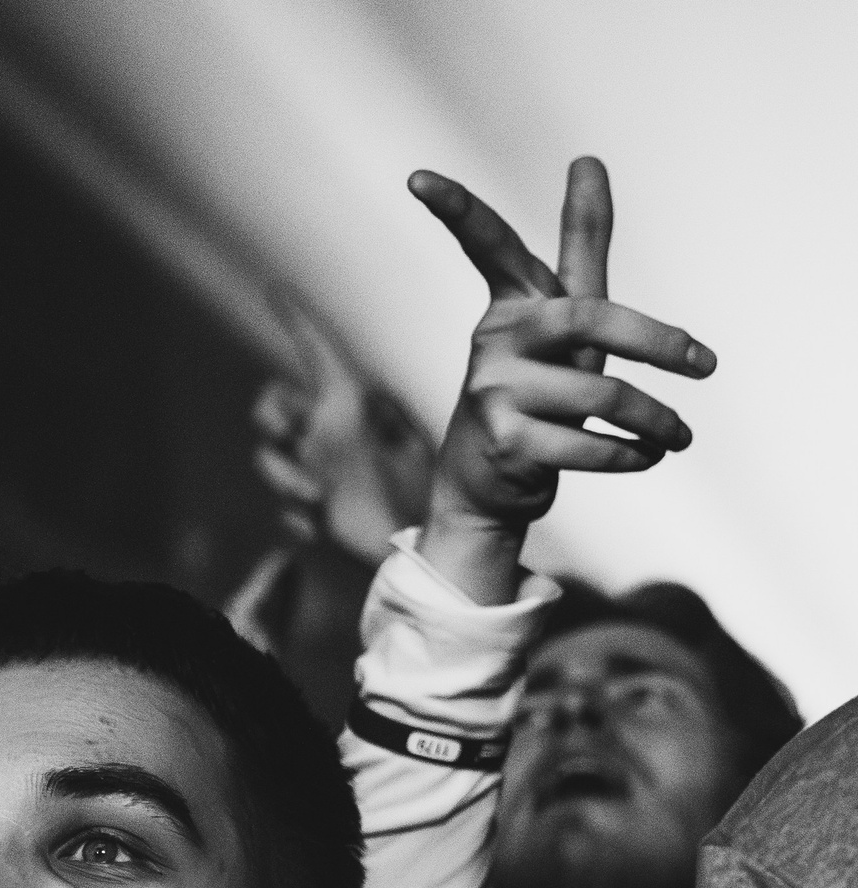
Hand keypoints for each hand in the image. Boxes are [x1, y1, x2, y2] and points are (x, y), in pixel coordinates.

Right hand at [250, 294, 433, 567]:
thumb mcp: (391, 435)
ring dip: (285, 477)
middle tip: (288, 432)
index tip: (277, 288)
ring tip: (316, 496)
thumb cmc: (415, 487)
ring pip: (270, 459)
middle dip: (271, 415)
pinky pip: (286, 509)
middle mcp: (327, 432)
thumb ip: (360, 408)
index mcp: (348, 402)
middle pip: (273, 403)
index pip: (315, 350)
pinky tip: (322, 525)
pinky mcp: (313, 513)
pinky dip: (300, 518)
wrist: (419, 545)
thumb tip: (347, 390)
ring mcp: (316, 471)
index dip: (297, 319)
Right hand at [411, 157, 714, 604]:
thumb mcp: (563, 320)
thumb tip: (588, 159)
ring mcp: (494, 392)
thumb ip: (581, 245)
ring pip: (601, 394)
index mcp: (511, 305)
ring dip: (655, 419)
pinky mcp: (506, 443)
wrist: (486, 488)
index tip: (418, 177)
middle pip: (587, 318)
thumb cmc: (535, 393)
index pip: (490, 248)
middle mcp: (495, 341)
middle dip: (656, 341)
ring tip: (680, 435)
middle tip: (708, 365)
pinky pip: (588, 445)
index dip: (457, 210)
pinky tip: (647, 456)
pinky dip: (631, 454)